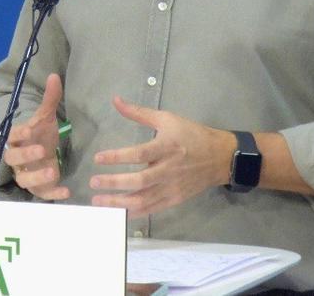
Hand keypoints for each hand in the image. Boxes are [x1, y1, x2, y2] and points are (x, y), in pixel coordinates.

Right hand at [3, 73, 69, 199]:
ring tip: (53, 172)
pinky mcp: (38, 188)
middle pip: (13, 159)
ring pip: (24, 179)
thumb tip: (54, 76)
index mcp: (17, 139)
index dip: (20, 133)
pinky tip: (66, 191)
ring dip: (37, 177)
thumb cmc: (40, 136)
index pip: (13, 135)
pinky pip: (42, 194)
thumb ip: (50, 99)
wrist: (42, 156)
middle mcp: (18, 158)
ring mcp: (26, 174)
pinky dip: (52, 194)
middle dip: (25, 155)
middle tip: (41, 150)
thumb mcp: (46, 118)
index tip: (30, 129)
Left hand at [90, 96, 234, 218]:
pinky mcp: (174, 200)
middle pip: (139, 181)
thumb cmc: (191, 135)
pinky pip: (151, 209)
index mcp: (167, 147)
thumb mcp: (166, 118)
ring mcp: (172, 187)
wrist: (220, 157)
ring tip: (98, 201)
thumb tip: (115, 100)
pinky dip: (134, 212)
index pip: (139, 154)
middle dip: (114, 183)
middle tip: (93, 183)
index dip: (117, 157)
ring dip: (119, 202)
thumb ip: (138, 113)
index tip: (97, 158)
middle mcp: (168, 169)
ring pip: (143, 199)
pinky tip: (118, 212)